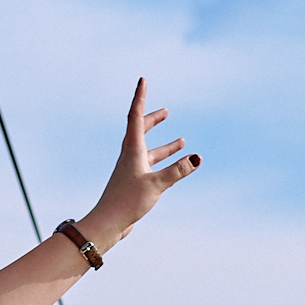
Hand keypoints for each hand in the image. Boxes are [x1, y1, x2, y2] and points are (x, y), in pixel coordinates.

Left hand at [82, 77, 198, 247]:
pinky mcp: (133, 183)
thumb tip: (196, 158)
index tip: (143, 80)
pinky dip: (163, 162)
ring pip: (148, 151)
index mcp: (132, 151)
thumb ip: (177, 172)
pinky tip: (173, 168)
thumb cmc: (127, 203)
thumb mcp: (156, 185)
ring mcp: (131, 170)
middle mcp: (129, 157)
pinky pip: (150, 166)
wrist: (107, 224)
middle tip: (166, 111)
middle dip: (153, 120)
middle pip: (140, 131)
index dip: (140, 98)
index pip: (135, 117)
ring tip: (182, 141)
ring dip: (164, 145)